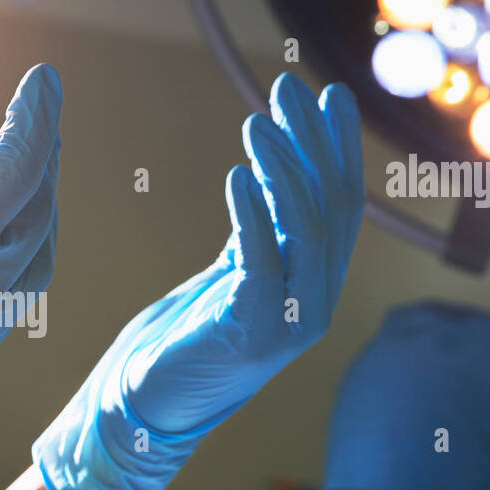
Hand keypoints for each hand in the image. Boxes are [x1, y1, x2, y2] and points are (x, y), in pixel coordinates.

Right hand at [0, 46, 62, 489]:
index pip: (17, 170)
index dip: (34, 119)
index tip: (43, 78)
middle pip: (37, 221)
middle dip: (42, 165)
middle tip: (39, 119)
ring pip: (30, 275)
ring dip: (35, 221)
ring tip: (27, 176)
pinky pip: (2, 313)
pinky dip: (10, 268)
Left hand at [32, 73, 362, 489]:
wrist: (147, 403)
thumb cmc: (187, 335)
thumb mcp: (233, 272)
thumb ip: (262, 230)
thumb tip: (272, 168)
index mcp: (315, 285)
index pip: (342, 204)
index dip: (338, 149)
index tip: (328, 95)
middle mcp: (316, 302)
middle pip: (330, 208)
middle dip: (313, 142)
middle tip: (289, 87)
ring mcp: (291, 323)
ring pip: (306, 232)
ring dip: (282, 171)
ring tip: (257, 123)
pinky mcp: (253, 336)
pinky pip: (261, 266)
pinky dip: (252, 218)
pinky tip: (236, 177)